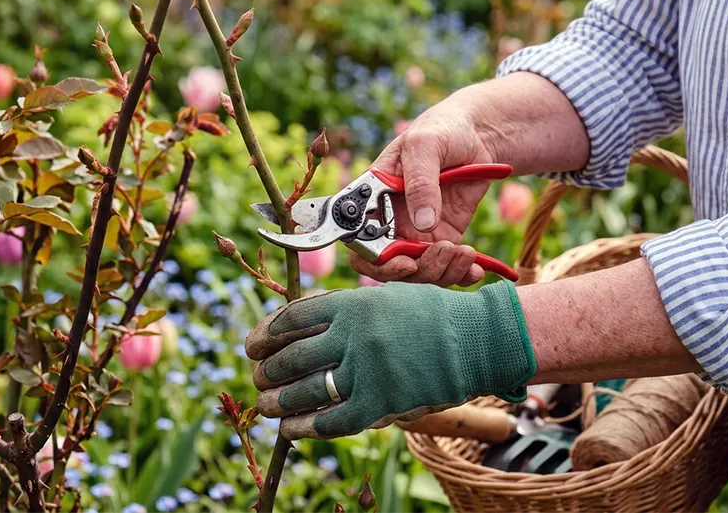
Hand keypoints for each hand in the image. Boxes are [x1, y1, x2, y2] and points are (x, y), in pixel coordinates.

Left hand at [245, 281, 535, 439]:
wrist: (476, 340)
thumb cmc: (431, 316)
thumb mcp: (383, 298)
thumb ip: (343, 310)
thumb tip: (299, 324)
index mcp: (350, 304)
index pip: (291, 319)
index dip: (264, 334)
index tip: (252, 345)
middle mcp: (352, 336)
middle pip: (291, 357)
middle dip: (266, 370)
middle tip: (256, 377)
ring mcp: (365, 371)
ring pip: (304, 390)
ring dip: (276, 401)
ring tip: (264, 404)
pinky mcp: (380, 403)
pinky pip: (330, 420)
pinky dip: (303, 427)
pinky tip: (289, 429)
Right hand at [353, 90, 500, 285]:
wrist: (477, 134)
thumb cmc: (441, 130)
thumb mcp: (425, 145)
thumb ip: (420, 182)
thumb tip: (422, 224)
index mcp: (373, 198)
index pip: (358, 241)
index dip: (376, 261)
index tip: (404, 261)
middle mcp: (390, 221)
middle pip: (388, 265)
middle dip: (416, 270)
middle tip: (443, 252)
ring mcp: (417, 232)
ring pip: (419, 272)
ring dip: (442, 271)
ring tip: (466, 253)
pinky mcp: (443, 237)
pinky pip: (446, 268)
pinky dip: (460, 274)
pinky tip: (475, 268)